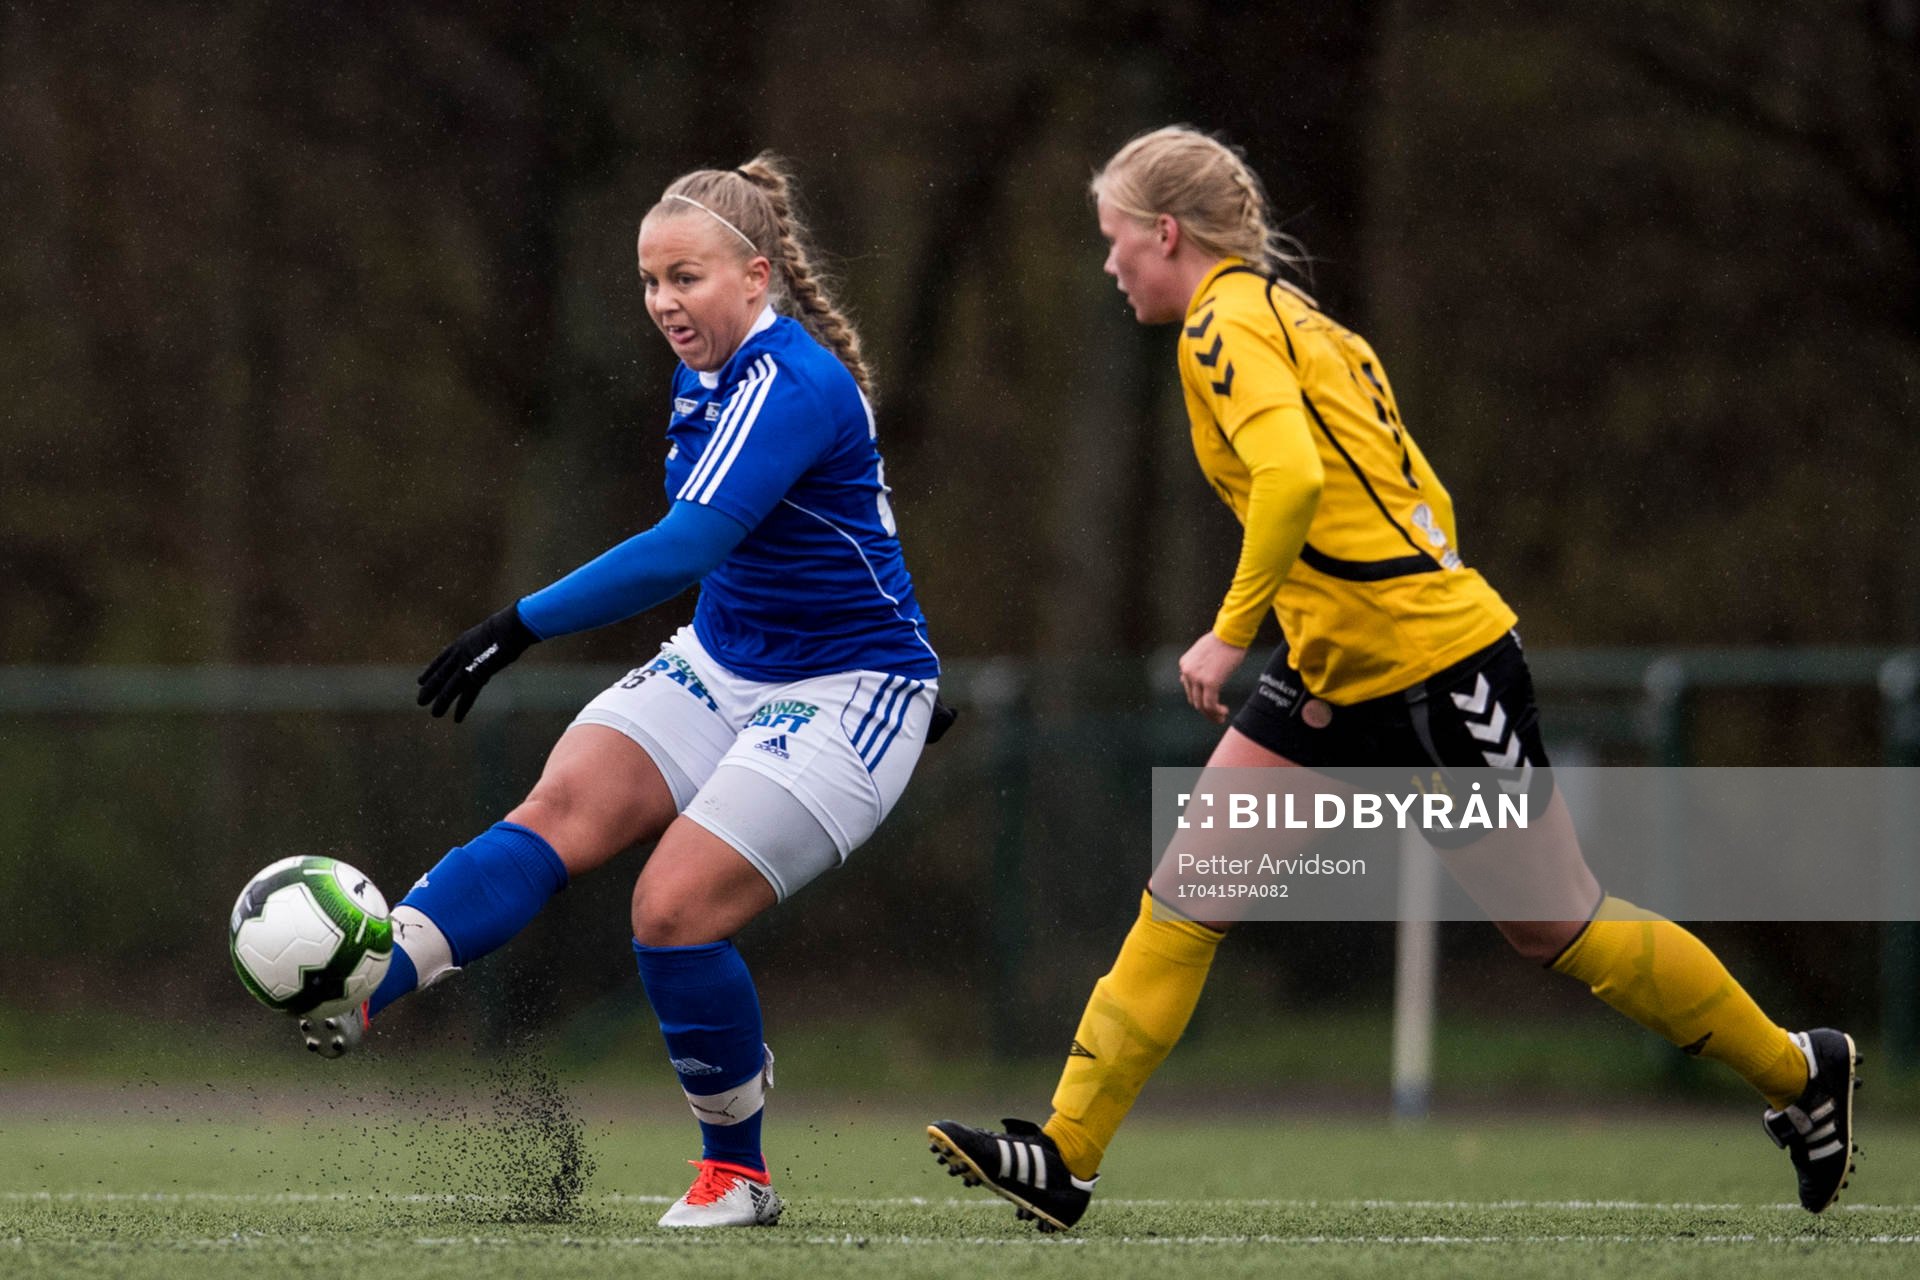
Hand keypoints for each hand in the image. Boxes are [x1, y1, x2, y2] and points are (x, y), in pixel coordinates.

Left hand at [417, 604, 538, 721]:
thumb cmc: (508, 625)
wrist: (508, 627)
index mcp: (461, 643)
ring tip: (435, 714)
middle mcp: (459, 655)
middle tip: (420, 701)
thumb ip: (486, 642)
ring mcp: (466, 665)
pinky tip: (457, 719)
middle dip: (430, 689)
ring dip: (442, 702)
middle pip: (440, 675)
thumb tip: (494, 644)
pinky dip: (463, 707)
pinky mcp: (477, 675)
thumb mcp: (490, 632)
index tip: (420, 681)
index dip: (430, 672)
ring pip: (449, 687)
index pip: (441, 660)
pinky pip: (468, 695)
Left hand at [1179, 632, 1247, 724]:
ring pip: (1201, 705)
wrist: (1231, 633)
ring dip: (1211, 714)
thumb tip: (1184, 679)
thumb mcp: (1202, 652)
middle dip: (1205, 710)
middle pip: (1193, 699)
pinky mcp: (1210, 682)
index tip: (1211, 704)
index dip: (1199, 699)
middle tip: (1217, 715)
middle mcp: (1187, 672)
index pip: (1189, 688)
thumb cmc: (1222, 640)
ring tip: (1221, 718)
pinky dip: (1216, 712)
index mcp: (1184, 664)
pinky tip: (1224, 712)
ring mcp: (1197, 678)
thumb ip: (1196, 666)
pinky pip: (1210, 704)